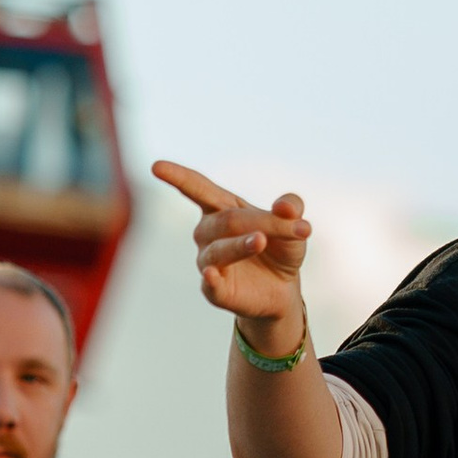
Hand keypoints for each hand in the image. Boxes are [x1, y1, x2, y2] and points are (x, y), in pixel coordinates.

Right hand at [150, 162, 310, 353]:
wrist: (282, 290)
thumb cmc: (280, 248)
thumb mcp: (293, 225)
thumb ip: (292, 208)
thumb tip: (287, 209)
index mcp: (221, 208)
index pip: (197, 188)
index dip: (178, 177)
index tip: (156, 166)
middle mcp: (207, 233)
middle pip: (228, 220)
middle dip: (263, 223)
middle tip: (301, 229)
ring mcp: (208, 262)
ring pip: (219, 251)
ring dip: (240, 245)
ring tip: (261, 241)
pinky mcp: (214, 290)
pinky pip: (210, 283)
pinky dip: (211, 279)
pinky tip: (212, 275)